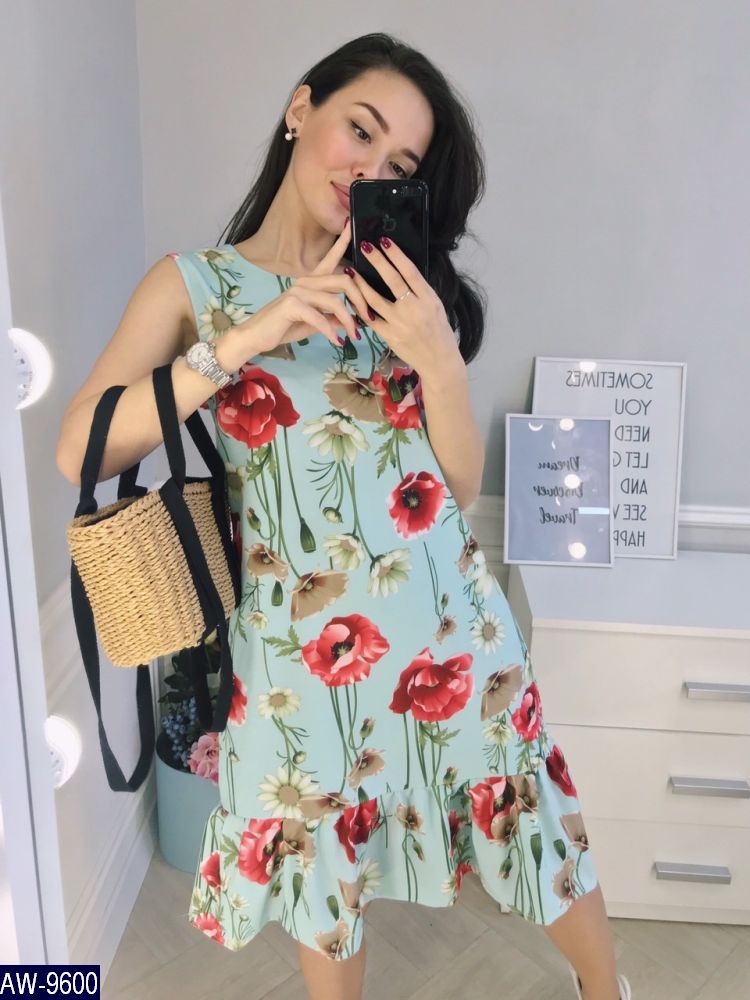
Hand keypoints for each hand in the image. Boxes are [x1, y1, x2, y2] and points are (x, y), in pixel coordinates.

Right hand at [237, 219, 369, 353]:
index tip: (352, 224)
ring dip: (348, 320)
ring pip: (335, 300)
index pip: (330, 258)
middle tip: (368, 317)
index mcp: (311, 282)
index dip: (343, 241)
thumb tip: (353, 321)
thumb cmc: (284, 327)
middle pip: (344, 280)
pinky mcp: (291, 305)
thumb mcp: (315, 323)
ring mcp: (297, 291)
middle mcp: (305, 282)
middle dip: (361, 299)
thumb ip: (333, 318)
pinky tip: (336, 341)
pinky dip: (330, 332)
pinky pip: (320, 318)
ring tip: (354, 335)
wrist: (256, 336)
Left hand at [348, 236, 461, 379]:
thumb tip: (403, 271)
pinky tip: (351, 298)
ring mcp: (400, 323)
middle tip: (365, 246)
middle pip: (392, 280)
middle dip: (377, 261)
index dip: (396, 255)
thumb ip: (420, 291)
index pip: (410, 271)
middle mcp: (414, 309)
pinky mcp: (390, 336)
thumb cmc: (438, 331)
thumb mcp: (436, 306)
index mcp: (429, 299)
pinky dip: (360, 308)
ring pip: (374, 300)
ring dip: (360, 284)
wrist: (439, 361)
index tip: (385, 241)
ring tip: (351, 271)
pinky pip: (370, 320)